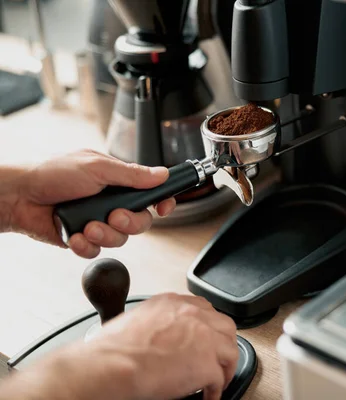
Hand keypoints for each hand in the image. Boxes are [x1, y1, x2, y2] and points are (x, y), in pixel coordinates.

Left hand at [7, 149, 176, 257]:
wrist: (19, 196)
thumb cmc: (52, 173)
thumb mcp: (97, 167)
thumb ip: (132, 174)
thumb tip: (161, 174)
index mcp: (118, 182)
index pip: (151, 194)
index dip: (163, 202)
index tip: (164, 208)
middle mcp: (111, 203)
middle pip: (141, 222)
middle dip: (130, 222)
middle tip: (114, 216)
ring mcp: (98, 222)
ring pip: (120, 239)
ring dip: (105, 234)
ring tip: (87, 226)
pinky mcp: (83, 239)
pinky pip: (97, 251)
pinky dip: (86, 245)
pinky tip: (74, 235)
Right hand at [90, 293, 238, 399]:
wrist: (112, 364)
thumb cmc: (114, 347)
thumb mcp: (138, 318)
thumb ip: (158, 321)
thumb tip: (163, 335)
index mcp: (175, 303)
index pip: (204, 309)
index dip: (209, 326)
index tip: (207, 337)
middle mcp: (193, 315)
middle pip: (225, 327)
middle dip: (224, 343)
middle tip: (219, 358)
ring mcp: (205, 339)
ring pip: (230, 351)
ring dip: (226, 366)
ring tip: (220, 379)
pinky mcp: (207, 364)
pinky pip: (220, 379)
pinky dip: (216, 390)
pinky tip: (209, 395)